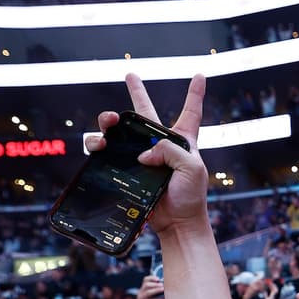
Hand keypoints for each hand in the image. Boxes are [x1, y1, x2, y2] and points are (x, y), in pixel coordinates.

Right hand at [89, 73, 207, 234]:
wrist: (178, 224)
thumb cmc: (191, 196)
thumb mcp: (192, 167)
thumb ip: (171, 150)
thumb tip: (143, 153)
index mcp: (182, 142)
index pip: (190, 112)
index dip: (194, 93)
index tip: (200, 75)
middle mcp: (161, 146)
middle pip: (146, 114)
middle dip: (137, 92)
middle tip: (130, 75)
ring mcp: (141, 158)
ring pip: (121, 131)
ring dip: (110, 121)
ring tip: (109, 123)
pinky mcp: (126, 171)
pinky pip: (107, 153)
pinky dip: (98, 145)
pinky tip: (99, 145)